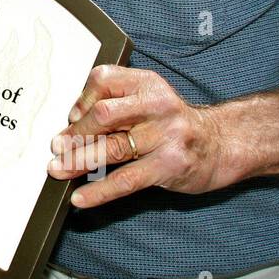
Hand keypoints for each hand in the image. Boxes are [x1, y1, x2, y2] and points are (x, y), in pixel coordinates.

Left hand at [46, 65, 233, 207]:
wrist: (221, 144)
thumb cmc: (174, 124)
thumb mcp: (149, 100)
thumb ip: (116, 105)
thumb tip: (70, 128)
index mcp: (147, 83)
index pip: (103, 80)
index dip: (82, 99)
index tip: (71, 117)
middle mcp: (157, 105)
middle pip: (104, 115)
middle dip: (75, 133)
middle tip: (57, 147)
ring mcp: (166, 135)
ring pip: (112, 148)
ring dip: (78, 161)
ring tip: (58, 169)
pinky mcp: (169, 165)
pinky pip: (127, 180)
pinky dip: (99, 191)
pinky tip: (80, 198)